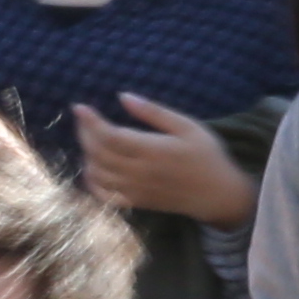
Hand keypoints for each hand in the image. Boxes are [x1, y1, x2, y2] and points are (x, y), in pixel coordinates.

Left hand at [79, 95, 255, 225]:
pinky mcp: (136, 202)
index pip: (110, 136)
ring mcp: (135, 190)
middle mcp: (139, 172)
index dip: (90, 121)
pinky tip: (92, 167)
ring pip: (98, 173)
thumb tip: (123, 96)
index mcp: (152, 150)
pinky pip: (104, 195)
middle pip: (98, 153)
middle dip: (85, 133)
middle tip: (84, 118)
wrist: (218, 195)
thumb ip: (154, 112)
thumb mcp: (186, 126)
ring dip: (87, 154)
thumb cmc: (206, 155)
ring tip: (90, 138)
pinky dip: (92, 181)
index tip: (80, 107)